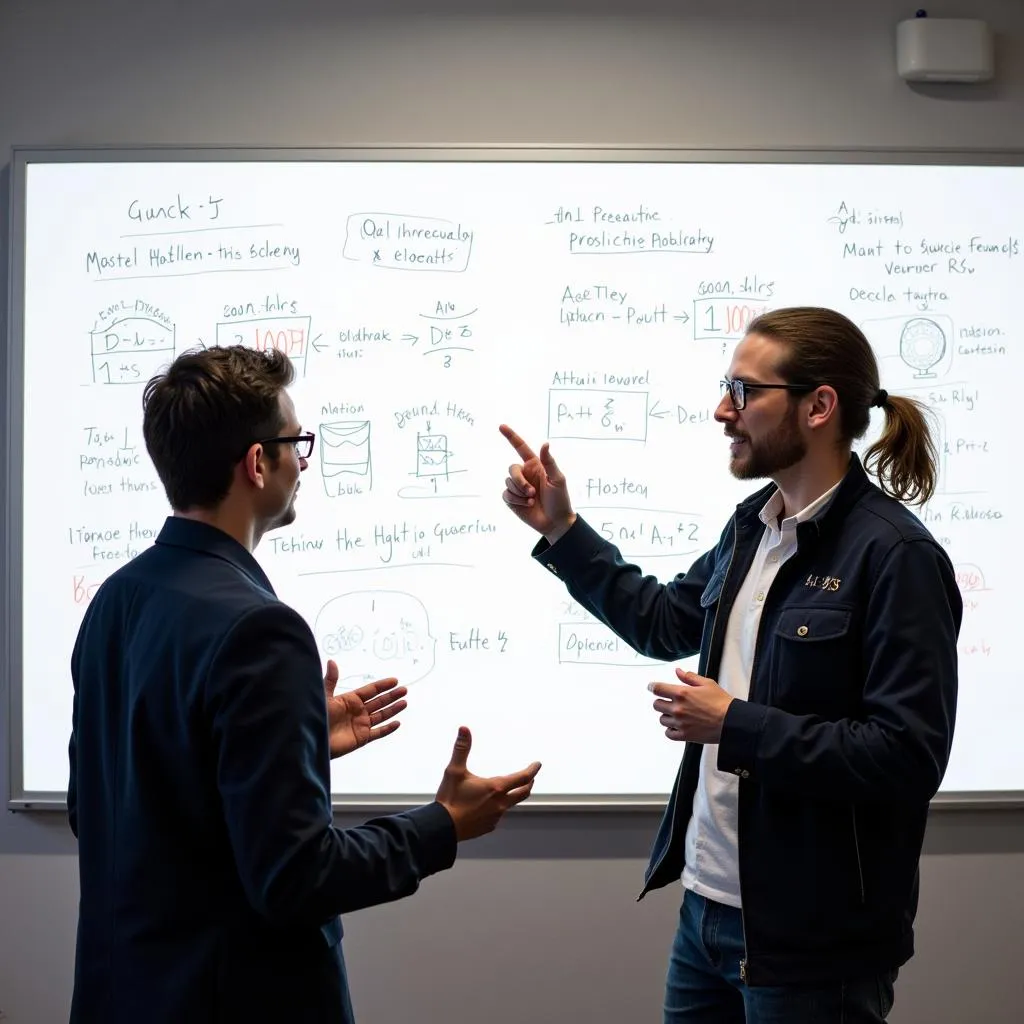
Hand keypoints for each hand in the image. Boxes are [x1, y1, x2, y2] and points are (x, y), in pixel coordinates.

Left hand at [323, 659, 407, 758]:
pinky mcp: (361, 738)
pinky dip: (388, 729)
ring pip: (381, 715)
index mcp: (350, 700)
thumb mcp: (324, 696)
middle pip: (379, 702)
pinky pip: (378, 733)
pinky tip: (397, 723)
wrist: (312, 739)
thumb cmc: (315, 718)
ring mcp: (360, 725)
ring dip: (393, 709)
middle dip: (391, 696)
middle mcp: (357, 711)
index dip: (382, 685)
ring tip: (404, 702)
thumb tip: (332, 661)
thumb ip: (331, 680)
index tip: (395, 680)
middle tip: (404, 689)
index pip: (370, 690)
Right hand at [435, 726, 541, 839]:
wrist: (443, 828)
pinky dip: (498, 807)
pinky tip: (489, 806)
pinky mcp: (488, 827)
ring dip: (513, 795)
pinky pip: (498, 815)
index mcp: (496, 788)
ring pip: (510, 805)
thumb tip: (464, 729)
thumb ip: (461, 748)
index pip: (522, 778)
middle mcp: (500, 803)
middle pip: (523, 793)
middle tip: (531, 778)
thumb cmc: (450, 799)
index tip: (537, 765)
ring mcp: (495, 817)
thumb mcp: (454, 771)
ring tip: (509, 790)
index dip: (532, 770)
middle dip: (528, 783)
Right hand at [498, 424, 575, 543]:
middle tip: (532, 493)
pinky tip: (526, 506)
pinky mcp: (512, 499)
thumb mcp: (558, 479)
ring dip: (520, 492)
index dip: (511, 436)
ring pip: (508, 482)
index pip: (521, 447)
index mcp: (535, 465)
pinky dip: (515, 500)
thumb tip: (545, 443)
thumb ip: (549, 462)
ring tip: (532, 500)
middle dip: (520, 481)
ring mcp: (518, 487)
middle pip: (511, 468)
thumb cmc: (560, 499)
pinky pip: (505, 494)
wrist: (555, 522)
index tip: (501, 426)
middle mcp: (525, 474)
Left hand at [648, 668, 735, 743]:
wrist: (731, 722)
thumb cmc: (722, 702)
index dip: (652, 687)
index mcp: (682, 693)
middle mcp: (678, 708)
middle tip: (669, 702)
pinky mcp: (684, 735)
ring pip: (662, 719)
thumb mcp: (707, 684)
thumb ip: (690, 677)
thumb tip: (678, 671)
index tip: (651, 687)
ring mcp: (680, 723)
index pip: (657, 688)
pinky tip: (677, 726)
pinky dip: (671, 730)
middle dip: (661, 701)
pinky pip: (668, 733)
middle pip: (656, 705)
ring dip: (667, 716)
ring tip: (677, 714)